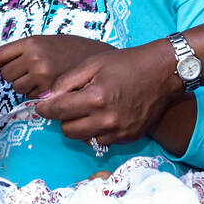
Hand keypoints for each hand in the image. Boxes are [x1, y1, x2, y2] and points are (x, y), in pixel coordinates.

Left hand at [0, 34, 116, 98]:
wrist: (116, 64)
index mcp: (34, 43)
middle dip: (19, 79)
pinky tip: (59, 98)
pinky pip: (39, 109)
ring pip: (23, 95)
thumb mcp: (54, 41)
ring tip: (49, 86)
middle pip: (10, 79)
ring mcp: (46, 82)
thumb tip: (1, 69)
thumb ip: (30, 51)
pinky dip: (46, 106)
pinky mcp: (56, 100)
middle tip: (36, 76)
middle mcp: (37, 61)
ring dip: (32, 93)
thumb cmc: (85, 51)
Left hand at [32, 41, 180, 146]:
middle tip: (68, 104)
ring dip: (79, 126)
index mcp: (95, 98)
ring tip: (87, 109)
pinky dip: (97, 130)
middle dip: (62, 118)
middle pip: (67, 130)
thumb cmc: (126, 63)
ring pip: (83, 138)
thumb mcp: (93, 64)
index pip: (57, 111)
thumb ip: (66, 81)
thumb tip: (46, 98)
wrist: (162, 73)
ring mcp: (119, 131)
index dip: (44, 108)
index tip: (41, 105)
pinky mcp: (128, 137)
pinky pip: (102, 140)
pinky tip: (103, 115)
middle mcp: (107, 119)